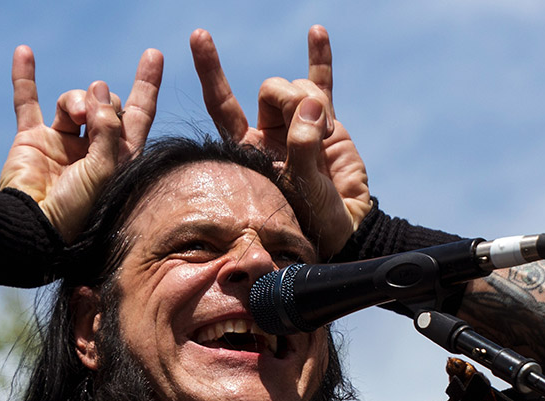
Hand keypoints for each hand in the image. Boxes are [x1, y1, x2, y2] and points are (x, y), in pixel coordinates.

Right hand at [0, 45, 162, 242]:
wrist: (33, 228)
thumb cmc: (76, 210)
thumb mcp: (105, 170)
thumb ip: (108, 128)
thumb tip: (98, 89)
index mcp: (119, 159)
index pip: (138, 115)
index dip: (147, 86)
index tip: (154, 55)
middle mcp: (93, 150)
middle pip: (106, 104)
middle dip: (104, 100)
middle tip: (93, 114)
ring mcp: (62, 144)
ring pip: (74, 102)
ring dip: (76, 100)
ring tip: (76, 114)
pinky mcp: (32, 141)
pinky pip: (27, 103)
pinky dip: (25, 78)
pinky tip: (25, 52)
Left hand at [191, 25, 370, 256]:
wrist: (345, 225)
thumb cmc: (314, 217)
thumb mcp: (301, 187)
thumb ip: (302, 147)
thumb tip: (313, 105)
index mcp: (248, 147)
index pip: (222, 103)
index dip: (210, 70)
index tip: (198, 36)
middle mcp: (268, 131)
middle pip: (269, 89)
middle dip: (291, 99)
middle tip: (312, 132)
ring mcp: (297, 121)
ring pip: (298, 87)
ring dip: (317, 105)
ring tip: (329, 137)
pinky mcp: (325, 119)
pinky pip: (321, 81)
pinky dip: (319, 58)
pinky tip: (316, 33)